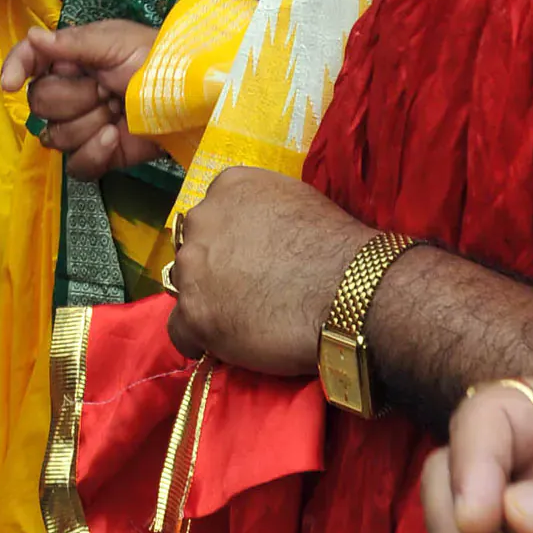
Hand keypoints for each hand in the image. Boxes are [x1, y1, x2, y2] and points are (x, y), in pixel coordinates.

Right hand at [5, 18, 162, 180]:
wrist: (193, 102)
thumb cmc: (158, 62)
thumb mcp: (116, 42)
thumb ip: (72, 43)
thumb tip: (32, 36)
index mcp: (72, 58)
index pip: (29, 61)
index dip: (15, 69)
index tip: (10, 84)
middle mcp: (72, 91)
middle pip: (39, 103)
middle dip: (74, 98)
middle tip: (106, 89)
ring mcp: (83, 127)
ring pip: (55, 136)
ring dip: (89, 124)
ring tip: (118, 112)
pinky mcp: (99, 156)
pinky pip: (76, 165)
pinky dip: (95, 153)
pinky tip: (115, 137)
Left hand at [166, 166, 365, 371]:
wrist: (352, 292)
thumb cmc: (340, 248)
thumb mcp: (297, 203)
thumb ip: (263, 215)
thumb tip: (260, 238)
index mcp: (228, 187)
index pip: (213, 215)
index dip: (230, 243)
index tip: (249, 262)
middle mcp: (202, 219)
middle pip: (195, 249)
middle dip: (215, 270)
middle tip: (248, 292)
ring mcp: (193, 266)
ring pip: (185, 288)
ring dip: (207, 302)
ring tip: (242, 321)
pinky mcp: (195, 313)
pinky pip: (180, 333)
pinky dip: (200, 340)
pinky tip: (226, 346)